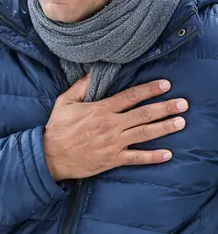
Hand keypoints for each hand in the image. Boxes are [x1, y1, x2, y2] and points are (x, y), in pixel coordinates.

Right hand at [43, 75, 186, 180]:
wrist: (51, 156)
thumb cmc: (57, 128)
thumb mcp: (64, 102)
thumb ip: (79, 87)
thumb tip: (92, 74)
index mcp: (100, 110)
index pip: (130, 97)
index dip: (149, 90)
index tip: (165, 85)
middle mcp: (111, 125)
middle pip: (143, 114)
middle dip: (165, 108)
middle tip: (183, 104)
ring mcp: (114, 143)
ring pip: (145, 133)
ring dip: (164, 128)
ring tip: (181, 122)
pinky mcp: (113, 159)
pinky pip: (137, 158)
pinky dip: (153, 156)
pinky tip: (168, 154)